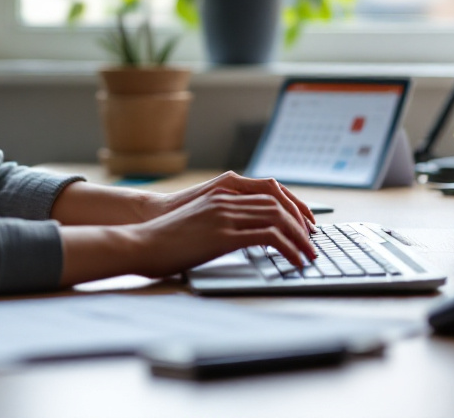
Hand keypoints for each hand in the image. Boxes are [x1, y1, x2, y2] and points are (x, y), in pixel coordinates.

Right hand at [130, 189, 317, 277]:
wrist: (140, 242)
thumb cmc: (165, 238)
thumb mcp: (197, 222)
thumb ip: (221, 221)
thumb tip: (244, 237)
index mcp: (221, 193)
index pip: (269, 192)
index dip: (292, 207)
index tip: (305, 224)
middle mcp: (225, 200)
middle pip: (278, 204)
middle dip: (301, 223)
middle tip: (313, 241)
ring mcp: (224, 215)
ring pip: (277, 219)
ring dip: (300, 237)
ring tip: (310, 254)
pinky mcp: (223, 235)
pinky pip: (268, 237)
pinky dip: (288, 249)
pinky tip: (295, 261)